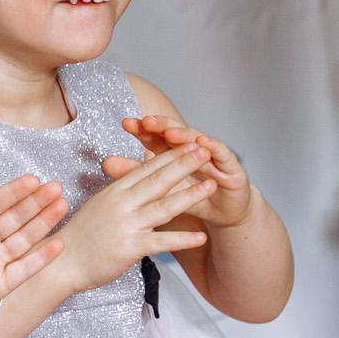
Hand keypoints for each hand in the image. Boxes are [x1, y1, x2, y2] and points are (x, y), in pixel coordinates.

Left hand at [0, 173, 67, 310]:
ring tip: (62, 205)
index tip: (33, 179)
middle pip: (14, 216)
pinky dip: (41, 258)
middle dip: (36, 202)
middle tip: (55, 187)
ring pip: (24, 238)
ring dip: (43, 222)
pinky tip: (57, 244)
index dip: (14, 191)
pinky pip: (24, 269)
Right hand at [54, 142, 214, 291]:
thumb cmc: (81, 236)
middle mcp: (122, 203)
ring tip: (212, 185)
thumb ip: (121, 193)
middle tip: (205, 150)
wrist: (62, 263)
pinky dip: (183, 239)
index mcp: (115, 191)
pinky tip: (201, 235)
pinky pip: (161, 241)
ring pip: (164, 206)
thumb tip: (136, 179)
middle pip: (158, 179)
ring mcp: (126, 224)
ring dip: (190, 194)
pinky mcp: (130, 247)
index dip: (170, 154)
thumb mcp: (100, 205)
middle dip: (185, 163)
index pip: (147, 166)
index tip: (189, 142)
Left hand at [113, 116, 253, 226]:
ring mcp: (214, 156)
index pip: (157, 137)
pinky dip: (214, 147)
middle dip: (161, 126)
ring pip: (198, 140)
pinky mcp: (233, 166)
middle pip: (176, 134)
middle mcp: (194, 149)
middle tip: (146, 121)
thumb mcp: (163, 191)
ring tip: (170, 132)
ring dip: (185, 135)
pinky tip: (204, 143)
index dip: (143, 130)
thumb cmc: (194, 200)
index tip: (126, 123)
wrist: (225, 216)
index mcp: (176, 153)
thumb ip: (137, 175)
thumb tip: (106, 162)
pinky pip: (223, 154)